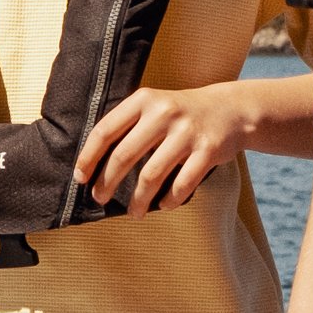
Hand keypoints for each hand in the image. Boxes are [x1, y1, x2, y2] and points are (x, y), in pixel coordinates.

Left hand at [74, 82, 245, 213]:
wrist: (231, 110)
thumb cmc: (181, 114)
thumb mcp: (154, 106)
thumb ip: (127, 125)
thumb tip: (91, 164)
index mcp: (144, 100)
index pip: (105, 130)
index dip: (88, 157)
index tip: (80, 178)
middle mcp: (164, 113)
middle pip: (124, 155)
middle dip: (107, 182)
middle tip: (99, 199)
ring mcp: (187, 132)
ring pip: (152, 175)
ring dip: (139, 200)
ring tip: (134, 212)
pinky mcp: (208, 150)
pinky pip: (182, 184)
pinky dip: (170, 200)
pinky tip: (163, 205)